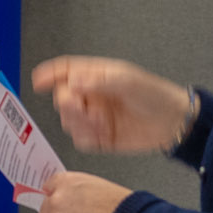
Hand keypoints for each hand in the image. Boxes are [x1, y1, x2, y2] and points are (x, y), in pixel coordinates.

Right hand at [31, 55, 194, 152]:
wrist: (174, 123)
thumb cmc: (154, 95)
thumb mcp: (127, 80)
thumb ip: (97, 80)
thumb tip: (72, 82)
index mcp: (95, 77)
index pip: (65, 71)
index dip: (49, 74)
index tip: (38, 81)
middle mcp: (91, 96)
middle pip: (62, 98)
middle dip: (69, 105)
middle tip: (83, 107)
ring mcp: (94, 117)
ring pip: (68, 122)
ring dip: (80, 123)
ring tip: (101, 122)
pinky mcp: (100, 138)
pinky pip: (80, 140)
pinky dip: (88, 138)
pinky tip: (103, 134)